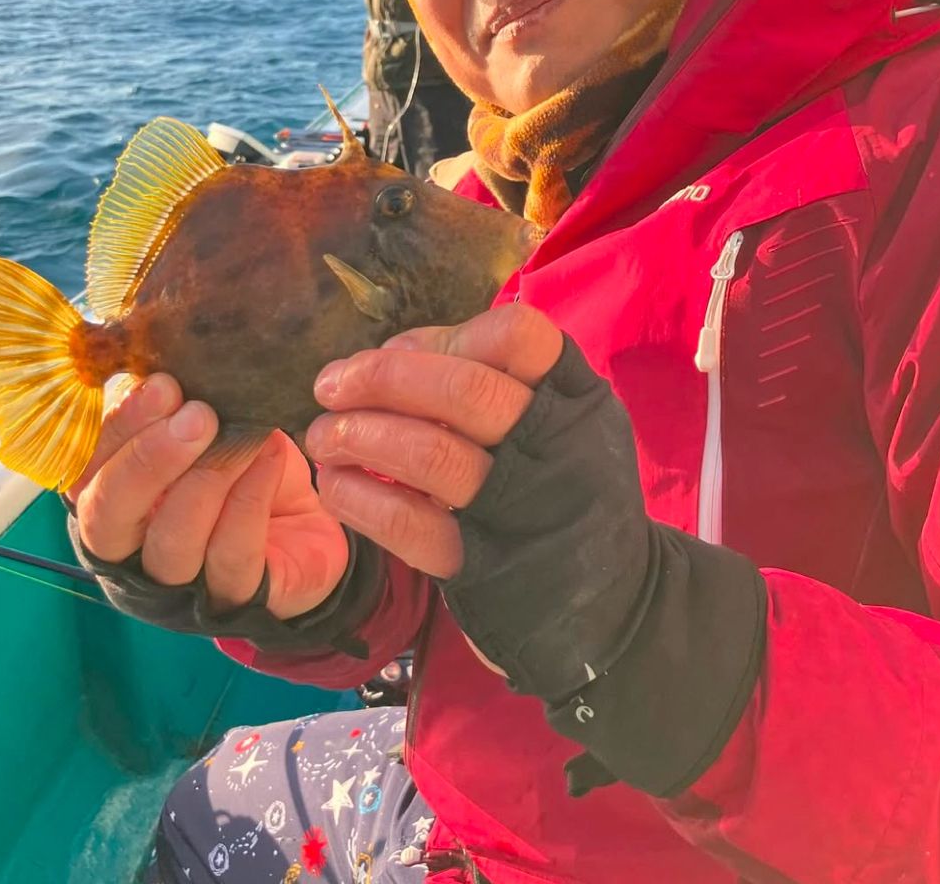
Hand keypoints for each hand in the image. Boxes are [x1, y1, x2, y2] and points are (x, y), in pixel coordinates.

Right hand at [71, 375, 349, 619]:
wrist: (314, 518)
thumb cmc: (242, 464)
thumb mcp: (206, 426)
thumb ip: (172, 403)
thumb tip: (155, 359)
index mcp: (110, 499)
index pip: (86, 470)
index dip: (117, 428)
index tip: (162, 383)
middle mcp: (130, 549)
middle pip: (109, 518)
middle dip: (148, 460)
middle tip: (197, 414)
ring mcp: (178, 585)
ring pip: (172, 543)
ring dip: (208, 479)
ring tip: (245, 434)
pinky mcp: (233, 599)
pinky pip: (233, 556)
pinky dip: (250, 501)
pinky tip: (270, 458)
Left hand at [305, 303, 649, 699]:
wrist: (616, 604)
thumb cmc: (567, 488)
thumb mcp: (558, 421)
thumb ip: (484, 375)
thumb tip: (397, 350)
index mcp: (572, 399)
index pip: (520, 336)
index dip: (450, 335)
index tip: (401, 349)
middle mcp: (554, 447)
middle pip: (463, 391)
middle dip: (381, 379)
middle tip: (329, 386)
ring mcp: (521, 509)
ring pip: (430, 455)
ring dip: (359, 435)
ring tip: (323, 435)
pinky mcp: (485, 567)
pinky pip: (409, 525)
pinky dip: (359, 499)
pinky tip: (334, 484)